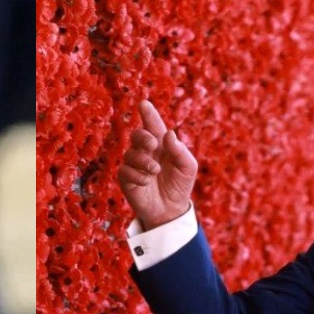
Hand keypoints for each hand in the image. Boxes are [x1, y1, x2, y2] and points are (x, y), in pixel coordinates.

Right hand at [116, 97, 198, 232]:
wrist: (170, 209)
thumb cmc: (180, 185)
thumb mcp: (188, 167)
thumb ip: (180, 151)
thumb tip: (169, 134)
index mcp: (161, 144)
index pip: (153, 125)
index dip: (148, 114)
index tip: (144, 104)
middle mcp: (146, 151)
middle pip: (137, 135)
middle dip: (143, 137)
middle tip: (154, 144)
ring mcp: (134, 164)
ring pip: (130, 153)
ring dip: (144, 161)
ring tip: (155, 172)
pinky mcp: (126, 178)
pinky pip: (125, 170)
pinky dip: (137, 175)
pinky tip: (146, 182)